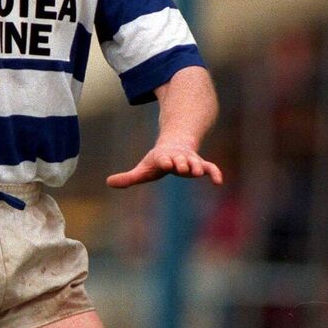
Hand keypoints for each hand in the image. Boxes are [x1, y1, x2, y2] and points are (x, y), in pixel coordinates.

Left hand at [107, 142, 222, 188]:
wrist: (176, 145)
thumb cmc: (158, 161)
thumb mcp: (143, 169)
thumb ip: (128, 177)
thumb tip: (108, 182)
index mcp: (163, 158)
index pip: (163, 159)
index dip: (165, 161)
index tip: (166, 163)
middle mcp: (178, 157)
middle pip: (181, 159)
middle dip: (181, 163)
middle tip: (182, 168)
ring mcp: (190, 160)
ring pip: (195, 162)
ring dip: (197, 167)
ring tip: (198, 173)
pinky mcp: (200, 164)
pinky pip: (210, 167)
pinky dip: (215, 173)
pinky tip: (219, 182)